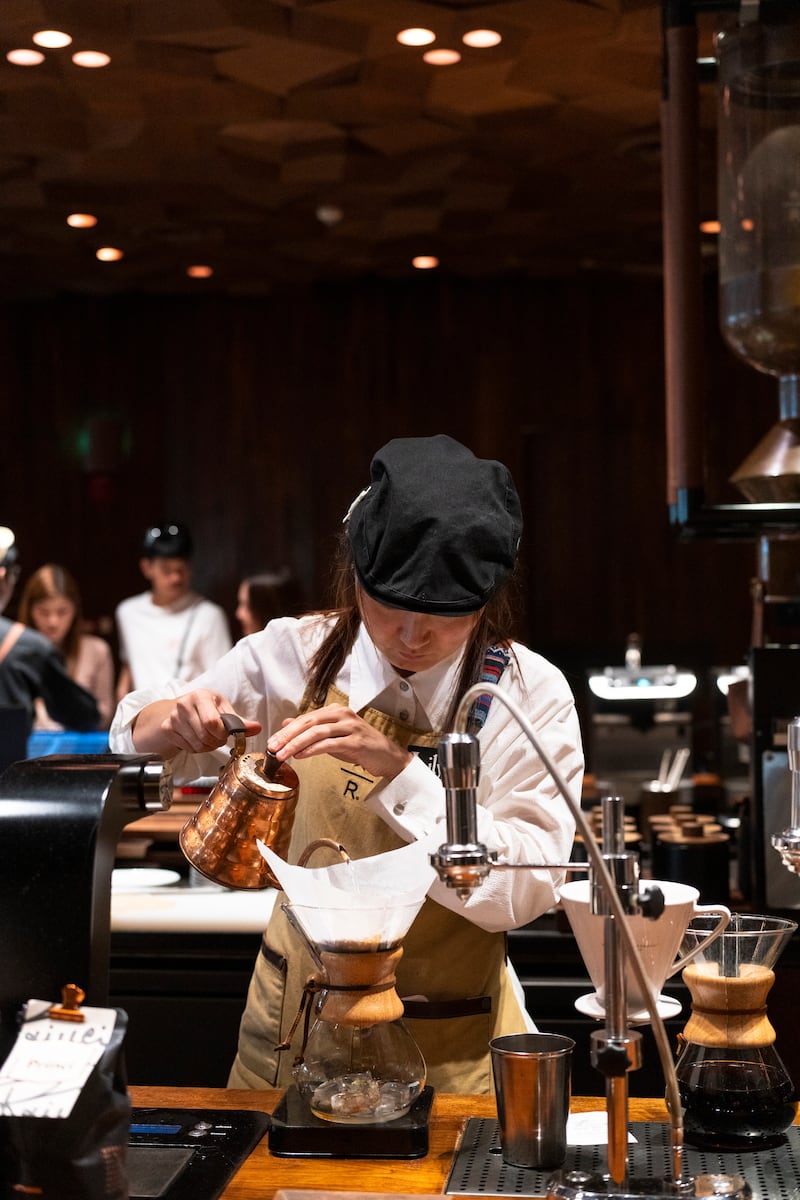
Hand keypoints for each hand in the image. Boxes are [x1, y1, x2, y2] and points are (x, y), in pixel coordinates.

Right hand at [133, 689, 260, 754]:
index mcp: (200, 696)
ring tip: (208, 738)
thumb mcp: (223, 709)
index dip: (221, 733)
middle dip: (216, 741)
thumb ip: (239, 721)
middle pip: (205, 735)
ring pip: (197, 744)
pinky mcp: (167, 729)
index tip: (225, 733)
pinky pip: (188, 748)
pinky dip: (196, 748)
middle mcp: (184, 704)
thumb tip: (257, 728)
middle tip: (218, 737)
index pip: (212, 722)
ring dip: (208, 746)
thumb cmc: (205, 708)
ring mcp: (173, 717)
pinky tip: (197, 739)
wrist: (179, 709)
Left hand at [268, 703, 411, 780]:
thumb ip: (311, 729)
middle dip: (288, 735)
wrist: (387, 756)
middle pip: (309, 722)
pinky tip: (301, 756)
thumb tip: (287, 723)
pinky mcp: (356, 741)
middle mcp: (343, 715)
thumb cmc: (359, 746)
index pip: (306, 717)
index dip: (287, 730)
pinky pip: (329, 744)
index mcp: (336, 710)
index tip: (272, 741)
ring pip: (317, 732)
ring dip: (296, 744)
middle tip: (272, 747)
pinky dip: (312, 750)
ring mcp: (350, 727)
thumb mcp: (332, 735)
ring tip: (283, 754)